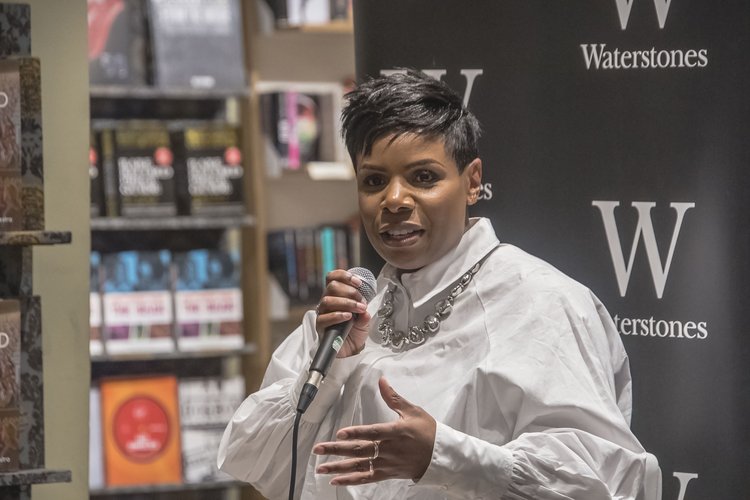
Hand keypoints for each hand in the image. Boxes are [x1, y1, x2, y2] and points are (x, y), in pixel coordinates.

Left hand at [312, 377, 436, 484]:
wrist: (440, 456)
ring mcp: (387, 463)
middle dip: (336, 450)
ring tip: (320, 467)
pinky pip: (367, 478)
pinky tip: (336, 480)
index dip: (356, 434)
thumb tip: (382, 380)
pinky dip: (351, 480)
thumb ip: (394, 398)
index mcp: (395, 432)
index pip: (372, 433)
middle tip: (317, 449)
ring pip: (359, 466)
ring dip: (338, 468)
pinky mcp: (387, 473)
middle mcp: (389, 450)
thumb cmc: (428, 431)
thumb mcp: (413, 411)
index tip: (340, 434)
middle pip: (359, 450)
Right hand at [315, 269, 370, 357]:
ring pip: (327, 300)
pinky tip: (348, 317)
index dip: (344, 276)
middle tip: (362, 302)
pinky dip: (337, 315)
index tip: (358, 283)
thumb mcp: (364, 321)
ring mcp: (322, 314)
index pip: (332, 278)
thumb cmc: (354, 331)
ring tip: (358, 309)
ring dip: (346, 303)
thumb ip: (364, 314)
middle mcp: (327, 302)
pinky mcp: (320, 327)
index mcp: (336, 295)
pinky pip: (324, 318)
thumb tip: (365, 310)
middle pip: (332, 287)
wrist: (350, 350)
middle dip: (350, 291)